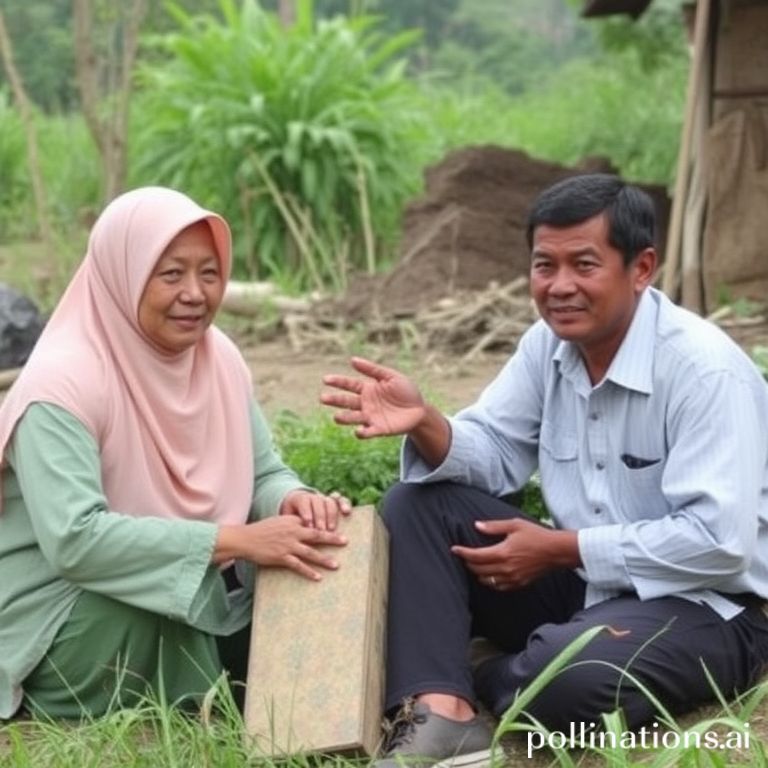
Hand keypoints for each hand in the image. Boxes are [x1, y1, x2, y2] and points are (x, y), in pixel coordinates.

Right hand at [216, 516, 347, 580]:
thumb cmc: (261, 530)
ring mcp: (288, 545)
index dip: (326, 525)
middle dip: (333, 538)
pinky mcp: (282, 557)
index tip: (339, 529)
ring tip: (336, 565)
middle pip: (317, 535)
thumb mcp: (279, 521)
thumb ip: (293, 524)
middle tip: (346, 541)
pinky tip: (318, 577)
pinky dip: (309, 572)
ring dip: (325, 559)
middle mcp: (293, 532)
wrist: (245, 539)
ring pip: (311, 552)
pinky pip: (299, 566)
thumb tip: (305, 527)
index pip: (313, 522)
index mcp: (293, 521)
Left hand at [279, 489, 351, 530]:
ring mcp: (324, 497)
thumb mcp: (286, 520)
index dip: (307, 514)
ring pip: (329, 501)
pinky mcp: (335, 500)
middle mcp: (313, 497)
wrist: (298, 506)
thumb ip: (287, 524)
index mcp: (299, 499)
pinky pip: (341, 499)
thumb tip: (282, 535)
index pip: (304, 503)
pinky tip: (346, 512)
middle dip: (320, 518)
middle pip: (318, 503)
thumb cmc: (291, 519)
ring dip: (331, 515)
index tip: (309, 526)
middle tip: (320, 530)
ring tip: (331, 529)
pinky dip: (345, 504)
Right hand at [321, 356, 426, 437]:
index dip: (337, 382)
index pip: (348, 384)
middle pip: (346, 401)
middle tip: (323, 398)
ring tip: (336, 417)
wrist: (420, 410)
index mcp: (367, 389)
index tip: (325, 380)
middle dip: (335, 400)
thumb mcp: (391, 376)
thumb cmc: (405, 391)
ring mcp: (370, 417)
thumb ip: (372, 369)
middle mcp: (365, 403)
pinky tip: (358, 430)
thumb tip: (352, 360)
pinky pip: (368, 431)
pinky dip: (362, 432)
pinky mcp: (379, 429)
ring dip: (345, 418)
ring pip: (353, 418)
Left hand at [451, 518, 579, 589]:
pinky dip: (490, 581)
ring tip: (474, 565)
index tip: (454, 549)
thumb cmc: (536, 535)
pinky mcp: (519, 584)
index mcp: (503, 553)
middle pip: (478, 570)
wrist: (556, 551)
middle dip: (468, 563)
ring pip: (486, 580)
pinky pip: (498, 586)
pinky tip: (488, 575)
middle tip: (463, 555)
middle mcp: (506, 568)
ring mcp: (512, 578)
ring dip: (477, 573)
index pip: (476, 556)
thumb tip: (476, 525)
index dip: (463, 553)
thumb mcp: (514, 525)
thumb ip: (494, 527)